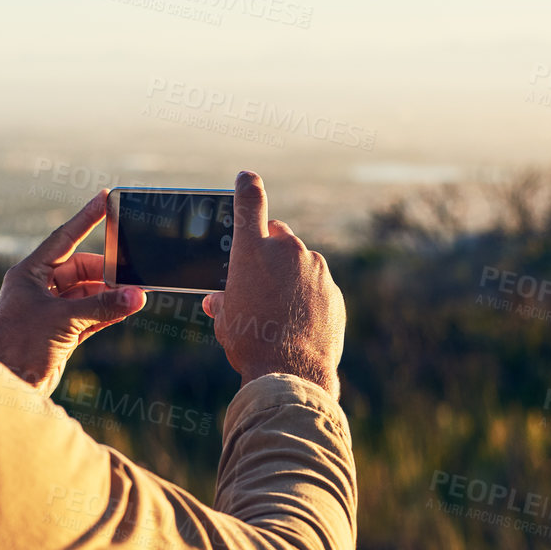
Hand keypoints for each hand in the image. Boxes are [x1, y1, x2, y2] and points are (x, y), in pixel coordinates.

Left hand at [0, 191, 145, 393]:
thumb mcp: (64, 320)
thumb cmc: (21, 345)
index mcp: (29, 274)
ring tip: (136, 293)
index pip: (64, 239)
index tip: (106, 199)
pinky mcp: (59, 334)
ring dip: (109, 295)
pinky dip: (107, 313)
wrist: (6, 385)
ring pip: (86, 294)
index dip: (86, 218)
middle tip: (133, 272)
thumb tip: (137, 296)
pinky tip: (128, 308)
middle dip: (107, 272)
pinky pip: (89, 316)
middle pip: (80, 269)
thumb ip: (103, 306)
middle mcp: (38, 289)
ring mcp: (49, 312)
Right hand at [202, 171, 345, 399]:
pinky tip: (299, 323)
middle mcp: (287, 250)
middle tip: (260, 277)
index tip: (247, 178)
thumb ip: (223, 301)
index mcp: (252, 250)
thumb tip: (217, 300)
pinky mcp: (333, 291)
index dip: (247, 187)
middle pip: (279, 236)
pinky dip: (309, 297)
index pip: (250, 202)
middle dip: (271, 249)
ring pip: (301, 263)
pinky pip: (318, 287)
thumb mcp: (225, 320)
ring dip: (291, 277)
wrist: (291, 371)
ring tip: (279, 310)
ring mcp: (316, 269)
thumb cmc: (250, 342)